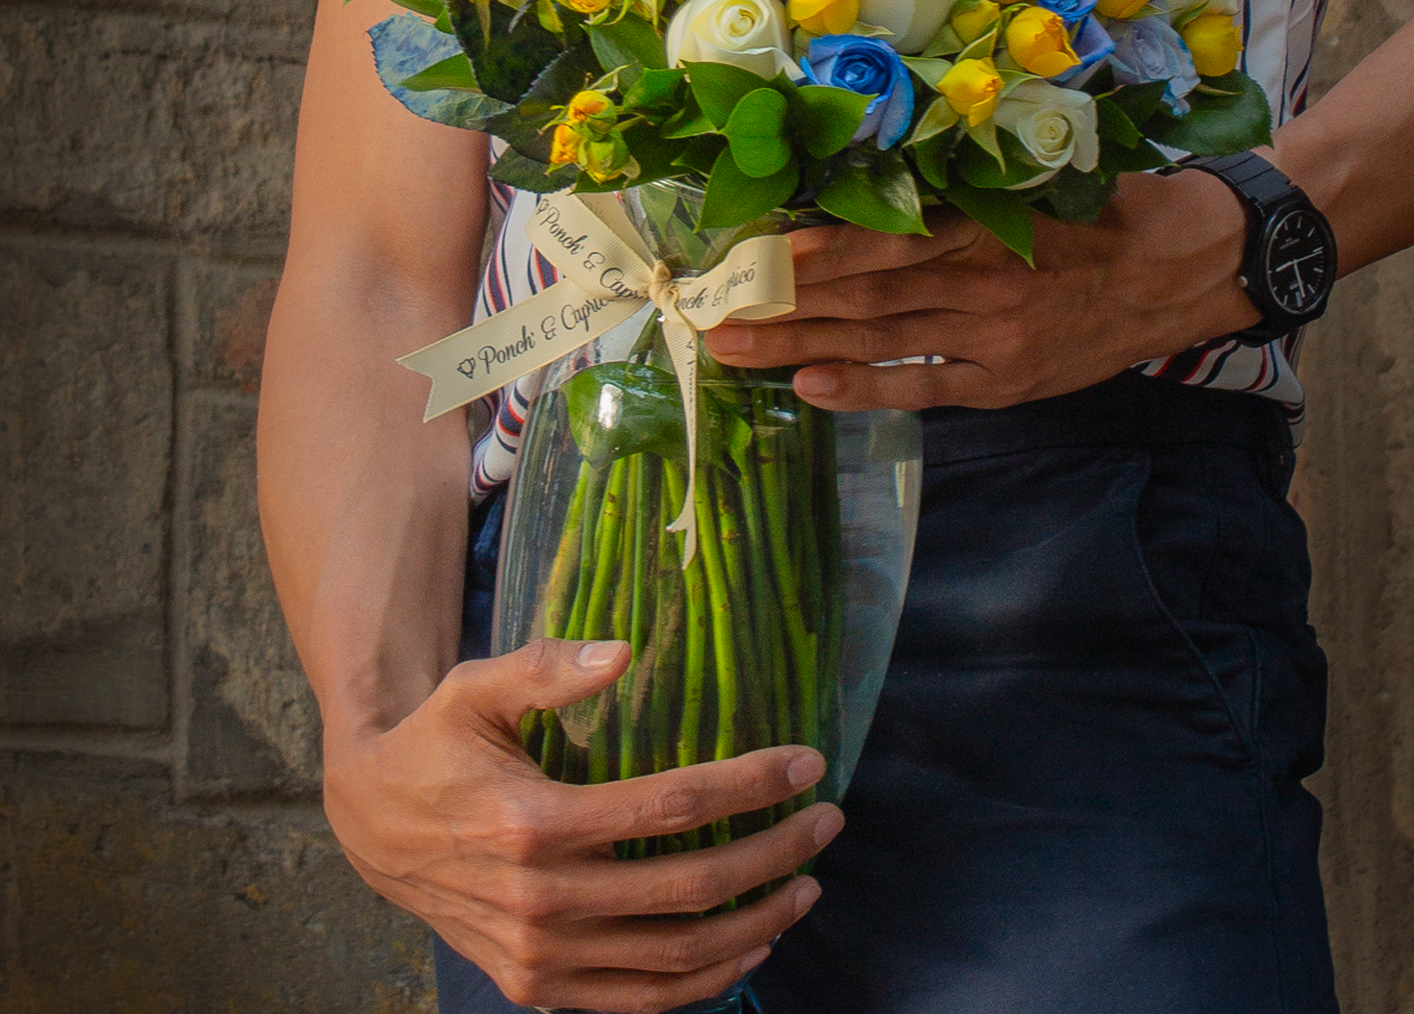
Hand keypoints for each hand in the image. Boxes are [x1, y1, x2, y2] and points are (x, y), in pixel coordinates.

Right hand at [323, 638, 840, 1013]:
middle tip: (828, 822)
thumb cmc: (435, 742)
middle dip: (774, 854)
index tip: (807, 764)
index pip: (671, 807)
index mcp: (533, 821)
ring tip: (807, 886)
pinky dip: (702, 985)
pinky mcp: (535, 987)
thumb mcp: (475, 686)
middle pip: (690, 890)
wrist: (368, 824)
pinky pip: (637, 1002)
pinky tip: (748, 949)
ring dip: (757, 926)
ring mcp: (539, 957)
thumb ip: (546, 667)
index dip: (749, 785)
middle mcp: (541, 900)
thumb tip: (623, 652)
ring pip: (675, 960)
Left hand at [705, 169, 1259, 410]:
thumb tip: (879, 178)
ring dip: (803, 348)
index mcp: (989, 226)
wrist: (1188, 267)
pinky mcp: (1004, 381)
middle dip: (784, 307)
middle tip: (711, 314)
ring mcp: (993, 339)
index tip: (759, 255)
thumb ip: (966, 188)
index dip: (822, 254)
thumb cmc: (1104, 208)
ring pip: (881, 342)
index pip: (889, 243)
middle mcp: (984, 285)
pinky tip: (812, 387)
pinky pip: (925, 387)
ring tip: (736, 350)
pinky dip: (867, 388)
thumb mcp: (1040, 178)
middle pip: (866, 299)